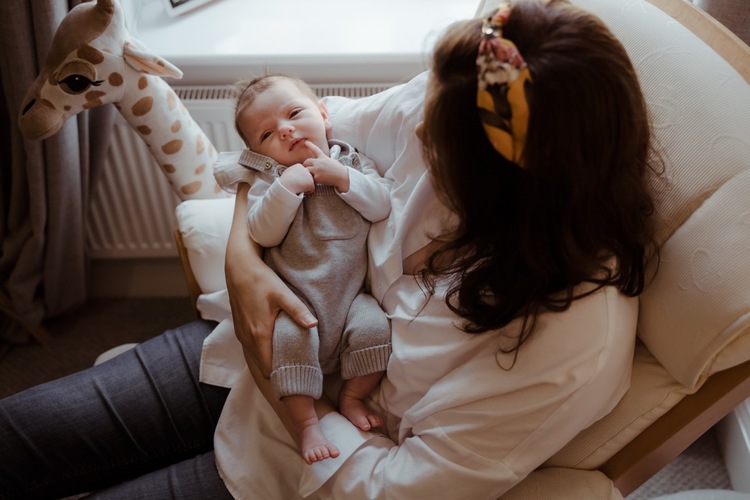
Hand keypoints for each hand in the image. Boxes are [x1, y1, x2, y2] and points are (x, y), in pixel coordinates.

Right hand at [225, 183, 317, 376]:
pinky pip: (253, 352)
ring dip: (271, 367)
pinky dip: (264, 357)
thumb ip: (297, 310)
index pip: (270, 369)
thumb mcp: (281, 293)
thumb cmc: (260, 279)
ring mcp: (242, 335)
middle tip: (299, 380)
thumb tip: (313, 325)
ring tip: (291, 369)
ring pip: (257, 361)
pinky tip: (277, 353)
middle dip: (279, 376)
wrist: (237, 267)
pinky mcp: (241, 330)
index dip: (284, 379)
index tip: (300, 384)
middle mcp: (248, 339)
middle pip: (263, 369)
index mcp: (259, 334)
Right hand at [278, 163, 313, 194]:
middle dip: (304, 182)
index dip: (299, 178)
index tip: (295, 181)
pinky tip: (300, 190)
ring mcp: (309, 176)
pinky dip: (307, 192)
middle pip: (307, 177)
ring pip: (309, 183)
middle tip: (297, 185)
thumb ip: (293, 172)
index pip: (303, 172)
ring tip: (298, 188)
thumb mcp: (287, 172)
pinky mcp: (311, 183)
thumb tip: (293, 175)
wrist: (286, 185)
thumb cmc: (284, 180)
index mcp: (299, 166)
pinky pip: (311, 190)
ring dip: (305, 187)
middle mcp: (306, 169)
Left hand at [303, 141, 349, 191]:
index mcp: (323, 157)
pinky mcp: (317, 177)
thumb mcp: (330, 161)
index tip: (305, 142)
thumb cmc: (338, 170)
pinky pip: (310, 178)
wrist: (342, 177)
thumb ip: (322, 160)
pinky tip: (318, 180)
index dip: (310, 145)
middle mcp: (318, 162)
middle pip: (306, 162)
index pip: (315, 149)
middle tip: (309, 169)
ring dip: (308, 172)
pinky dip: (313, 180)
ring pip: (306, 170)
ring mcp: (317, 170)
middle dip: (306, 165)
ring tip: (314, 175)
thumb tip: (316, 163)